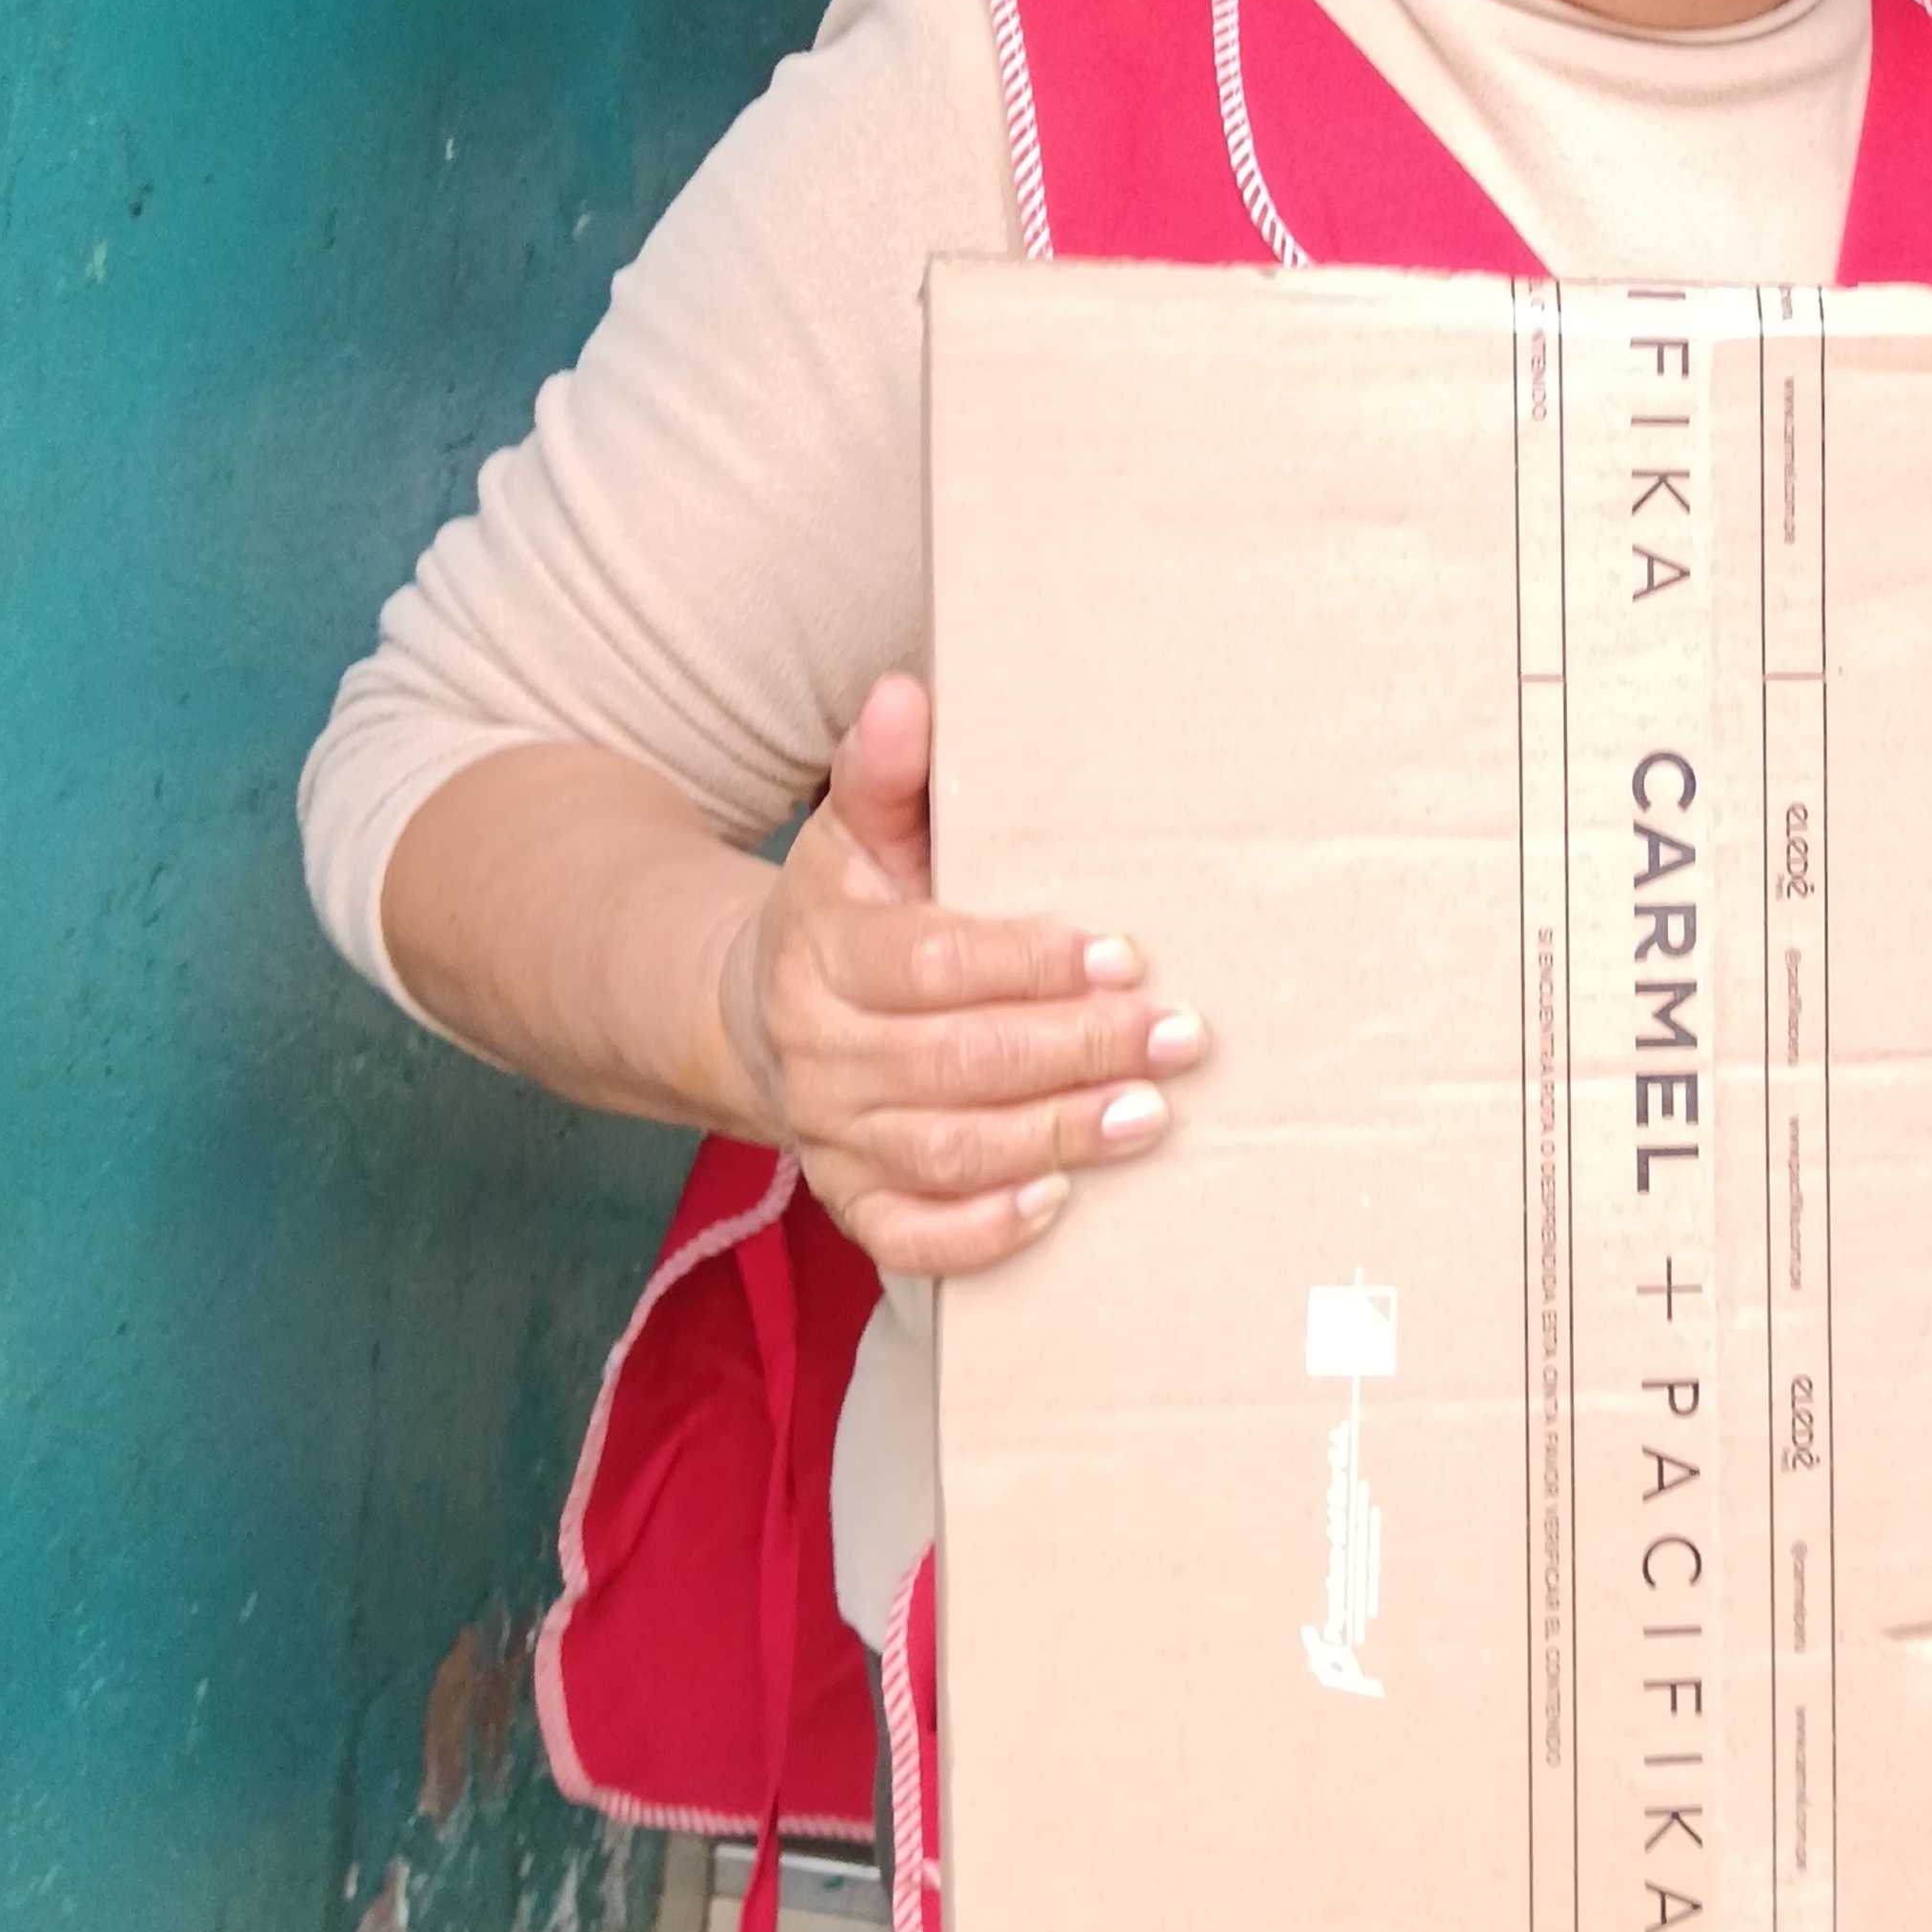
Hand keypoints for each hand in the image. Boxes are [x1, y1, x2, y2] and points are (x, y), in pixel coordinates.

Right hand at [719, 673, 1204, 1274]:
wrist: (754, 1010)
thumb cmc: (845, 910)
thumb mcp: (857, 831)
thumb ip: (884, 769)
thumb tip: (907, 695)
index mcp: (826, 953)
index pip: (932, 964)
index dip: (1029, 963)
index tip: (1122, 955)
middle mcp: (821, 1052)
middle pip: (956, 1062)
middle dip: (1076, 1051)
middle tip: (1176, 1036)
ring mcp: (832, 1135)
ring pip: (946, 1150)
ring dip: (1054, 1137)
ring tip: (1149, 1115)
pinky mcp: (849, 1199)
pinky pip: (909, 1236)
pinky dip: (980, 1231)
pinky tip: (1057, 1201)